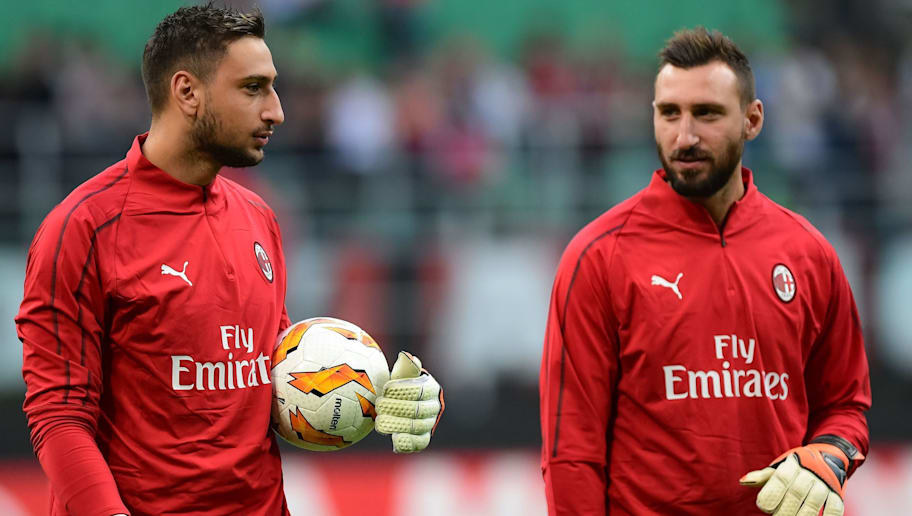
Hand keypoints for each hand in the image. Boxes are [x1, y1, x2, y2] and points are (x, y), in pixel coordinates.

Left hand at [374, 351, 443, 452]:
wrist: (400, 404)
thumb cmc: (399, 386)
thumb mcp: (401, 374)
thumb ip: (404, 366)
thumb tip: (406, 357)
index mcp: (431, 388)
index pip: (420, 390)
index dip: (402, 390)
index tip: (386, 389)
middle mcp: (434, 407)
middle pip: (418, 410)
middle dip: (396, 407)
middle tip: (378, 404)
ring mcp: (429, 424)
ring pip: (417, 427)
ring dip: (397, 424)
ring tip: (379, 421)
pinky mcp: (423, 439)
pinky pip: (419, 443)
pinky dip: (407, 442)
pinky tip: (394, 438)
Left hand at [740, 442, 856, 515]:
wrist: (826, 458)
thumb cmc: (794, 468)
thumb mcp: (779, 468)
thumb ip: (763, 477)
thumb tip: (743, 481)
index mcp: (792, 465)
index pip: (781, 478)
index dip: (772, 493)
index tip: (763, 506)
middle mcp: (809, 473)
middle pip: (796, 493)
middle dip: (786, 509)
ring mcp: (824, 483)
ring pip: (814, 502)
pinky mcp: (836, 493)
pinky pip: (835, 507)